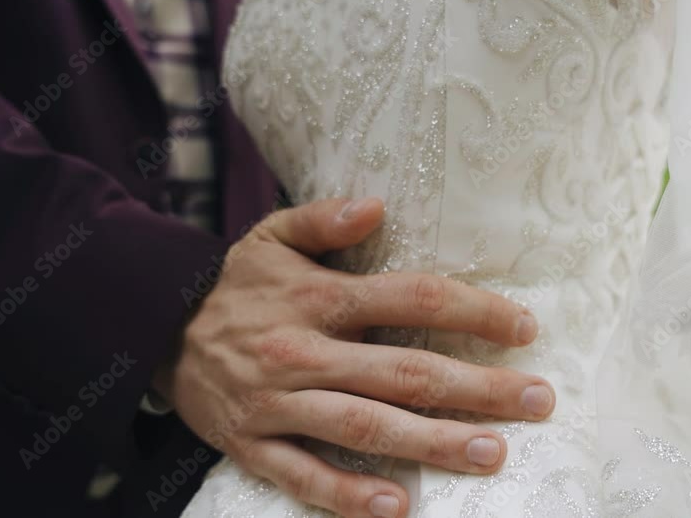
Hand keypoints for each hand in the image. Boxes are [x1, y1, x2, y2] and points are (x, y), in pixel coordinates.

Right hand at [155, 197, 555, 517]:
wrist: (152, 330)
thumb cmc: (232, 285)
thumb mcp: (269, 236)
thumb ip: (323, 220)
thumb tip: (379, 204)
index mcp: (317, 298)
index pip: (412, 298)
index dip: (474, 311)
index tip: (524, 328)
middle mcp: (303, 351)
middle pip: (404, 371)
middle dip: (478, 388)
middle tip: (539, 400)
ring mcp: (277, 403)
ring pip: (365, 426)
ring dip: (432, 443)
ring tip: (492, 453)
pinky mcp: (251, 444)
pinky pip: (303, 474)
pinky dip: (347, 494)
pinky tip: (396, 507)